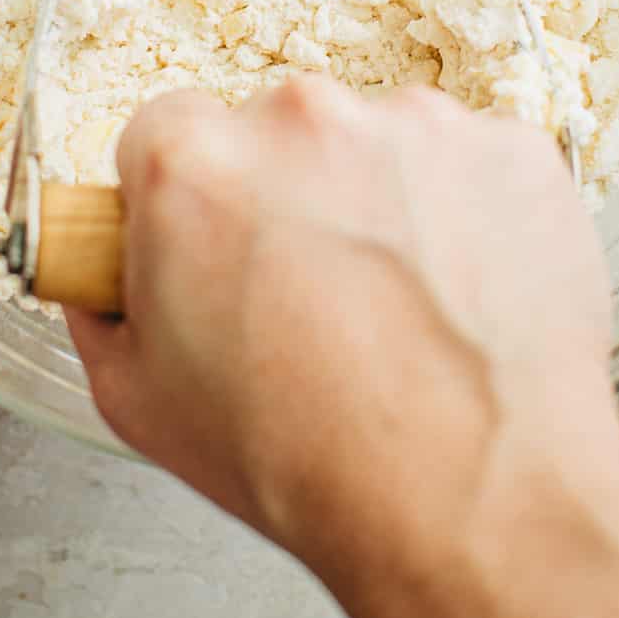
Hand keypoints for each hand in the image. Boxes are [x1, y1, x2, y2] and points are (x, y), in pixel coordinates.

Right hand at [67, 80, 618, 617]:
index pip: (164, 133)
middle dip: (288, 196)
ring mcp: (418, 124)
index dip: (185, 199)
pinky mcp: (510, 146)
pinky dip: (467, 216)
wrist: (475, 500)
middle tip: (314, 296)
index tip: (212, 244)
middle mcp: (303, 117)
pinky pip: (470, 166)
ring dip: (380, 203)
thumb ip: (108, 312)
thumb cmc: (308, 462)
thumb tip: (115, 283)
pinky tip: (462, 299)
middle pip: (278, 132)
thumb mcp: (140, 403)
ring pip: (379, 145)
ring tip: (401, 311)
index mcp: (195, 163)